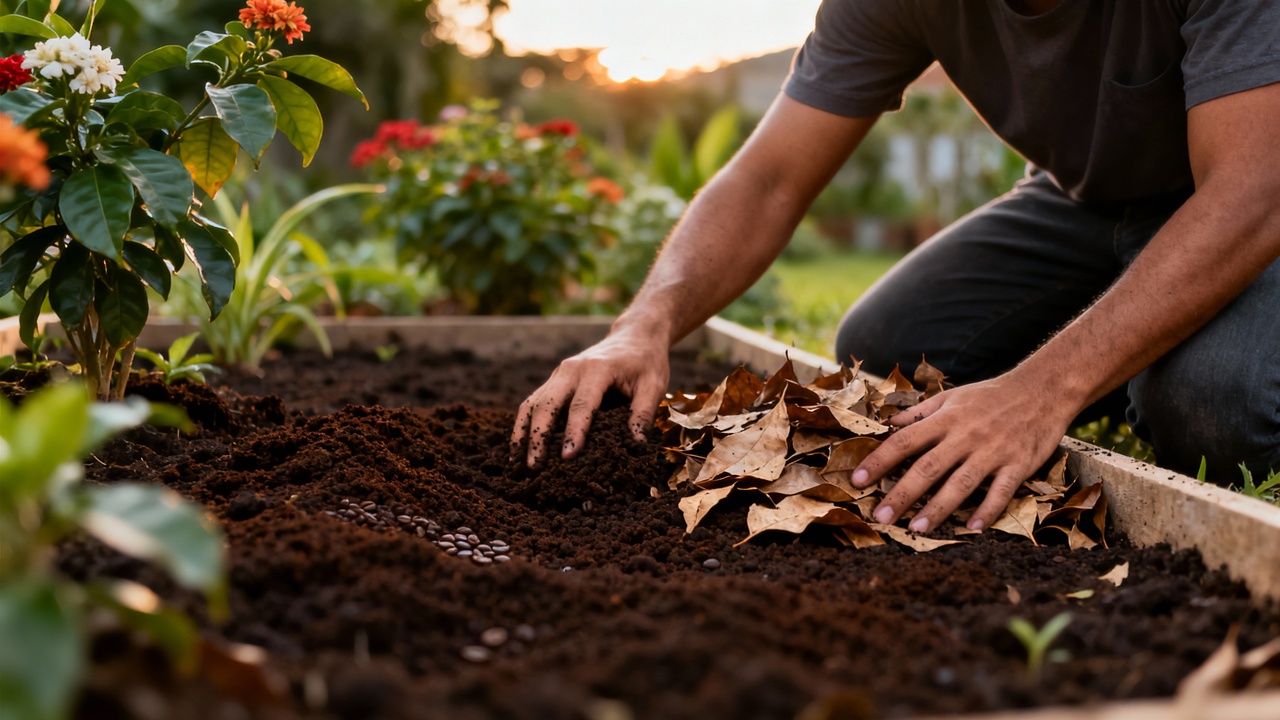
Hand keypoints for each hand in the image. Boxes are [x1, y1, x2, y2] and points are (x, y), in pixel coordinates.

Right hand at [512, 328, 669, 466]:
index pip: (582, 405)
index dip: (573, 432)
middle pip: (547, 404)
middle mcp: (571, 370)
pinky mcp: (554, 380)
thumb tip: (635, 444)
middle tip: (534, 467)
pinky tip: (519, 447)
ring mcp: (559, 374)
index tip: (567, 456)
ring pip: (532, 403)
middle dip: (538, 436)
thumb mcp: (653, 385)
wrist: (634, 336)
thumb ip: (643, 413)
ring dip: (524, 432)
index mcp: (597, 370)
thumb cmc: (645, 362)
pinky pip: (532, 402)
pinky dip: (523, 424)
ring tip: (519, 462)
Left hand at [851, 371, 1076, 532]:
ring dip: (937, 507)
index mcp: (945, 419)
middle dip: (901, 494)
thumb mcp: (952, 397)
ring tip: (916, 528)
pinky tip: (971, 528)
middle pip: (927, 468)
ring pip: (960, 483)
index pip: (904, 441)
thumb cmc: (991, 396)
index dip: (879, 461)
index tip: (857, 481)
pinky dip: (987, 510)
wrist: (1042, 390)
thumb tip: (887, 424)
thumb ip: (919, 413)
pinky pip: (1001, 491)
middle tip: (880, 517)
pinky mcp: (1017, 465)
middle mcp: (965, 436)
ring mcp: (992, 452)